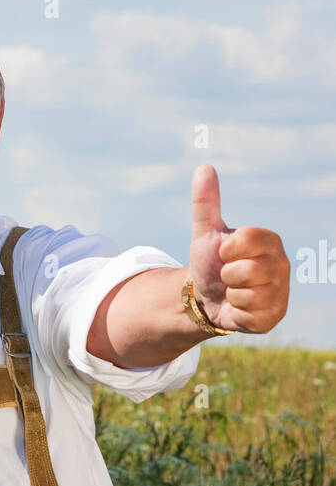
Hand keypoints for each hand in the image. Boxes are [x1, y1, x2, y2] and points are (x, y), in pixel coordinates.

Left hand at [187, 164, 289, 332]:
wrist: (207, 297)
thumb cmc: (210, 261)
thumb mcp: (205, 232)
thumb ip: (206, 202)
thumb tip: (204, 167)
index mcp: (270, 240)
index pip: (246, 240)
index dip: (226, 250)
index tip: (224, 253)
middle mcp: (282, 264)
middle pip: (246, 271)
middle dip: (226, 275)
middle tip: (227, 275)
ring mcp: (282, 291)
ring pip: (247, 296)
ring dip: (231, 296)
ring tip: (233, 292)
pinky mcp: (276, 316)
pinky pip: (251, 318)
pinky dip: (237, 315)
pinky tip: (238, 308)